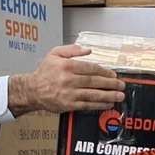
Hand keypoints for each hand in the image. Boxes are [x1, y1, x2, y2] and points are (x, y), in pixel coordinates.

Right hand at [8, 45, 123, 115]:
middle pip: (94, 82)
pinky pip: (87, 105)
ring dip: (108, 96)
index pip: (90, 68)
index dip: (104, 72)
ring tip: (119, 96)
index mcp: (67, 66)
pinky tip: (108, 104)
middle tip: (121, 85)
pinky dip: (99, 105)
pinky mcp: (69, 105)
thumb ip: (72, 50)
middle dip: (110, 84)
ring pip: (93, 94)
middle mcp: (69, 80)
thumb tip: (88, 50)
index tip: (113, 74)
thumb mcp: (55, 54)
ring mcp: (69, 93)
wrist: (32, 90)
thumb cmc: (45, 72)